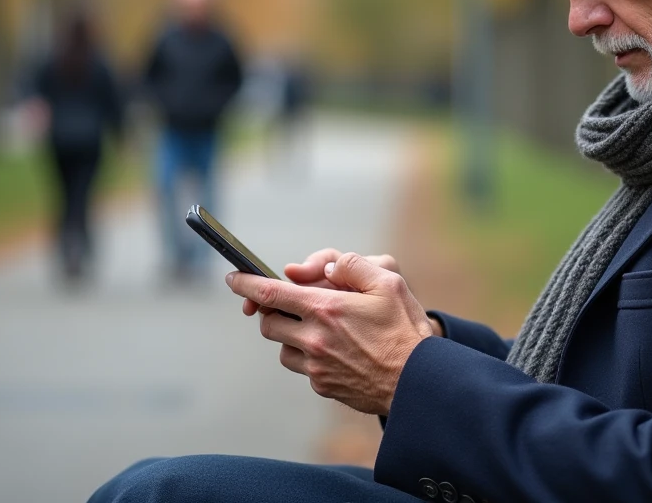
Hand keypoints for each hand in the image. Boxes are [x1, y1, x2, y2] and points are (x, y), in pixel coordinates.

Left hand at [227, 254, 433, 414]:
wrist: (418, 382)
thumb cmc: (405, 329)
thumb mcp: (389, 283)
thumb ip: (352, 266)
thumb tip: (326, 265)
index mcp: (326, 308)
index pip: (270, 294)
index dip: (246, 284)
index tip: (233, 278)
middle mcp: (314, 339)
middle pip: (269, 324)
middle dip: (271, 312)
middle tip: (289, 304)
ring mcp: (316, 366)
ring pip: (282, 348)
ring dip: (290, 336)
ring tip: (317, 329)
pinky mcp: (323, 385)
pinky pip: (302, 368)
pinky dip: (308, 356)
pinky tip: (335, 351)